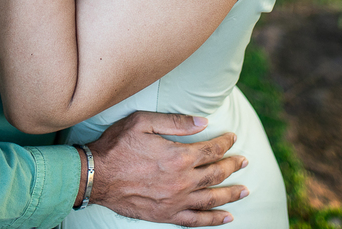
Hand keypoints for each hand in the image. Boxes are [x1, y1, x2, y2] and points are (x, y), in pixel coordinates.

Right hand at [88, 112, 248, 225]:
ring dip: (231, 193)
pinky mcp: (166, 214)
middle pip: (216, 173)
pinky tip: (226, 217)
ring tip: (245, 190)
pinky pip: (196, 220)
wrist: (96, 176)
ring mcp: (176, 200)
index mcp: (178, 156)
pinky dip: (213, 220)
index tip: (232, 138)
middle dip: (233, 165)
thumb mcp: (143, 122)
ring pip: (212, 198)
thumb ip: (175, 122)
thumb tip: (203, 122)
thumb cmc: (117, 145)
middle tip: (244, 161)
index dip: (225, 143)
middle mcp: (182, 180)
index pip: (211, 149)